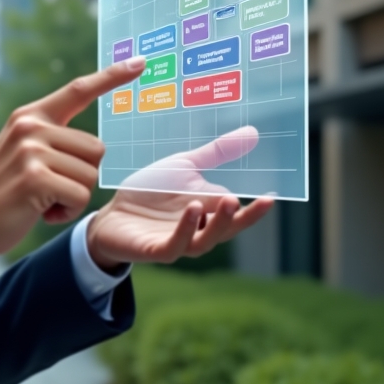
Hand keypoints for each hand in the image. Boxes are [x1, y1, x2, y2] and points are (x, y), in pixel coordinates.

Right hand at [0, 58, 146, 268]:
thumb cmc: (0, 194)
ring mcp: (32, 150)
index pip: (78, 90)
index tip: (140, 62)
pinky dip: (66, 212)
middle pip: (96, 149)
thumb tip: (93, 146)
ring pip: (91, 175)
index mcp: (29, 116)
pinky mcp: (36, 177)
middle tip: (48, 189)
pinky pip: (80, 196)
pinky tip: (40, 212)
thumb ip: (49, 139)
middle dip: (81, 176)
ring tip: (40, 200)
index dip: (112, 77)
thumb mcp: (21, 153)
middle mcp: (30, 126)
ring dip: (73, 196)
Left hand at [86, 127, 274, 266]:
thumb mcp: (184, 167)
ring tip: (228, 201)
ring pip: (205, 241)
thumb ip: (216, 153)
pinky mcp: (154, 250)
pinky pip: (175, 245)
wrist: (112, 212)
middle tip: (256, 200)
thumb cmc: (151, 191)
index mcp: (209, 211)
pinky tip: (193, 210)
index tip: (271, 196)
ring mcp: (177, 242)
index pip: (238, 211)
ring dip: (219, 223)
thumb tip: (253, 133)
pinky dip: (186, 230)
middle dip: (241, 217)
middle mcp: (198, 230)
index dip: (255, 208)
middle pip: (227, 229)